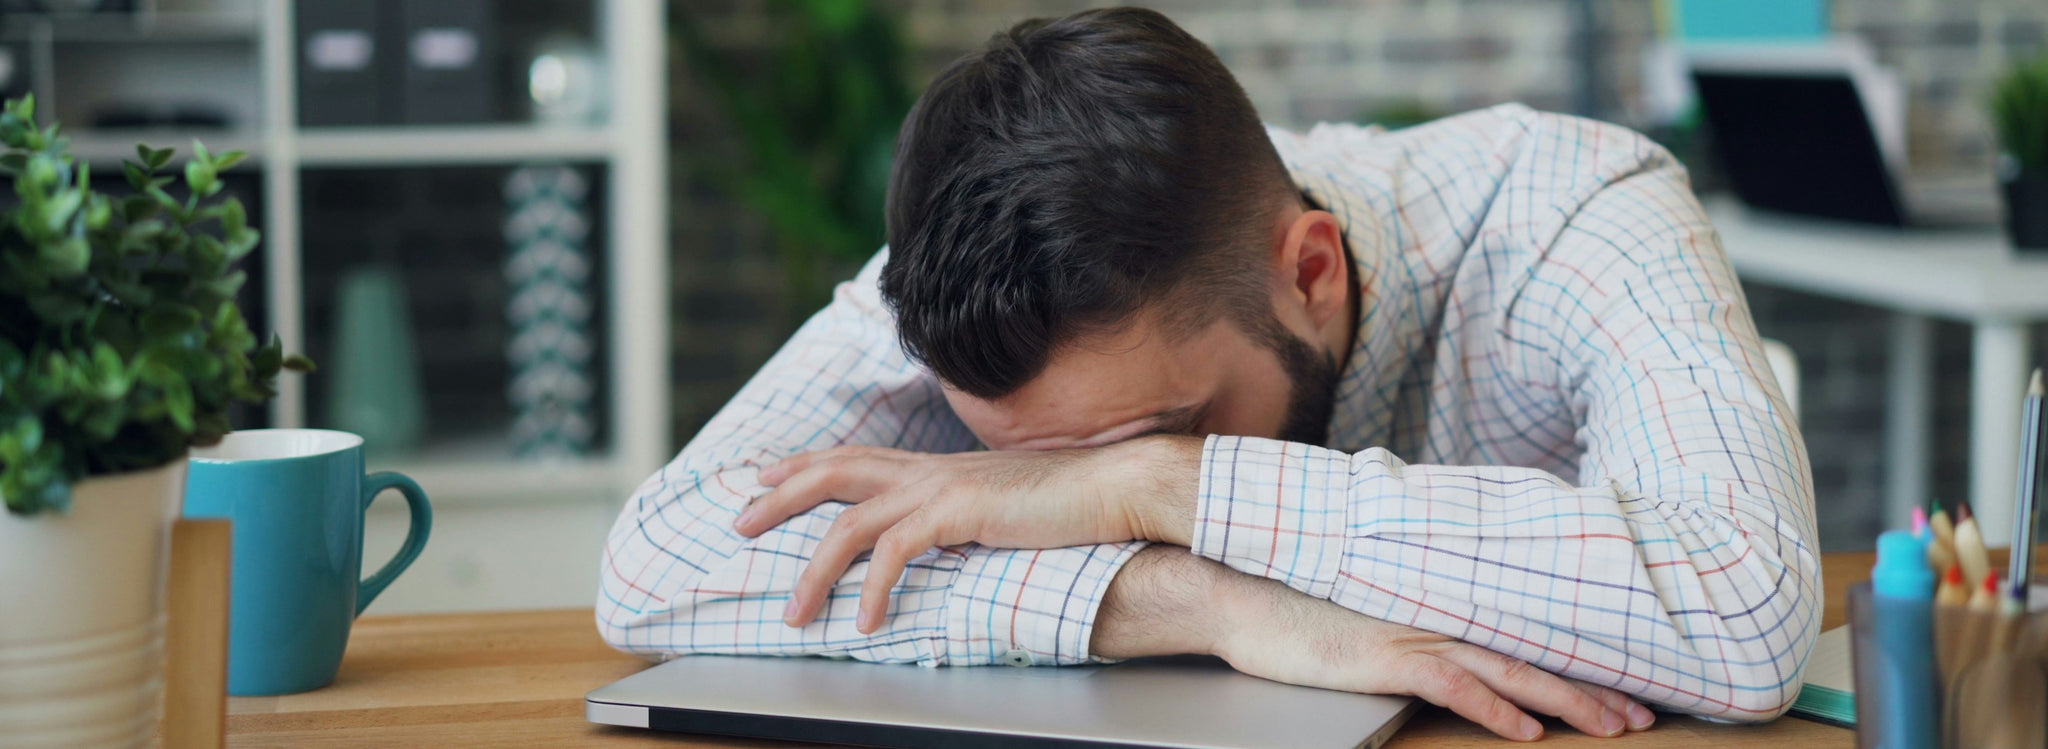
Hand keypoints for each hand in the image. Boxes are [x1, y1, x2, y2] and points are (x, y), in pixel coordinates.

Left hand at [738, 437, 1200, 631]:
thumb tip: (947, 535)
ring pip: (850, 522)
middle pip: (834, 472)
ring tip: (796, 612)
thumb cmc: (1071, 501)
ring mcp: (941, 487)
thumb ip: (966, 514)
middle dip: (780, 497)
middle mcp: (930, 469)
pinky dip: (873, 589)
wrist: (1114, 487)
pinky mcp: (958, 513)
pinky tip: (867, 621)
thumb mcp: (1002, 505)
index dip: (805, 466)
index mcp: (938, 466)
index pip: (856, 456)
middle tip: (738, 522)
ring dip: (815, 570)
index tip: (764, 478)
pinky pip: (895, 553)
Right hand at [1093, 547, 1656, 741]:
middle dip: (1595, 687)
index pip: (1519, 636)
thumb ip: (1406, 618)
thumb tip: (1436, 637)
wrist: (1241, 589)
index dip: (1575, 661)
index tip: (1622, 682)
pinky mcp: (1386, 657)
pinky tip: (1528, 730)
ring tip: (1615, 724)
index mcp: (1435, 605)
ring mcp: (1414, 634)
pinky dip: (1495, 708)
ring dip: (1567, 700)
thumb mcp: (1363, 610)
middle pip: (1532, 654)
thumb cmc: (1293, 603)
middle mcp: (1437, 616)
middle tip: (1645, 713)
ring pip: (1510, 670)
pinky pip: (1454, 686)